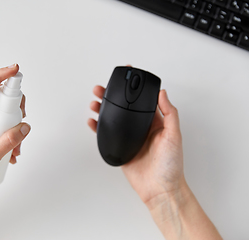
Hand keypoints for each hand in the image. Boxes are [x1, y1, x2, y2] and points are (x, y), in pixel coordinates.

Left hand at [0, 64, 30, 239]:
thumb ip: (9, 141)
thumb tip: (25, 127)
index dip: (0, 75)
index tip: (14, 69)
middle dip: (15, 109)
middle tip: (22, 125)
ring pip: (0, 111)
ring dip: (12, 125)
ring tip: (15, 148)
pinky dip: (7, 131)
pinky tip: (10, 150)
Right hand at [88, 85, 183, 204]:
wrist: (159, 189)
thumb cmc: (171, 165)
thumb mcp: (174, 136)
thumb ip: (170, 114)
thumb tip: (163, 93)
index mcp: (155, 122)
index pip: (142, 100)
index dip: (134, 88)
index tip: (127, 76)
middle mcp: (140, 128)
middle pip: (124, 108)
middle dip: (112, 96)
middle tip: (103, 88)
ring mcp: (129, 138)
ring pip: (113, 119)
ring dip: (103, 109)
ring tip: (95, 101)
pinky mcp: (120, 148)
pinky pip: (107, 135)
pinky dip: (98, 128)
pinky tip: (93, 121)